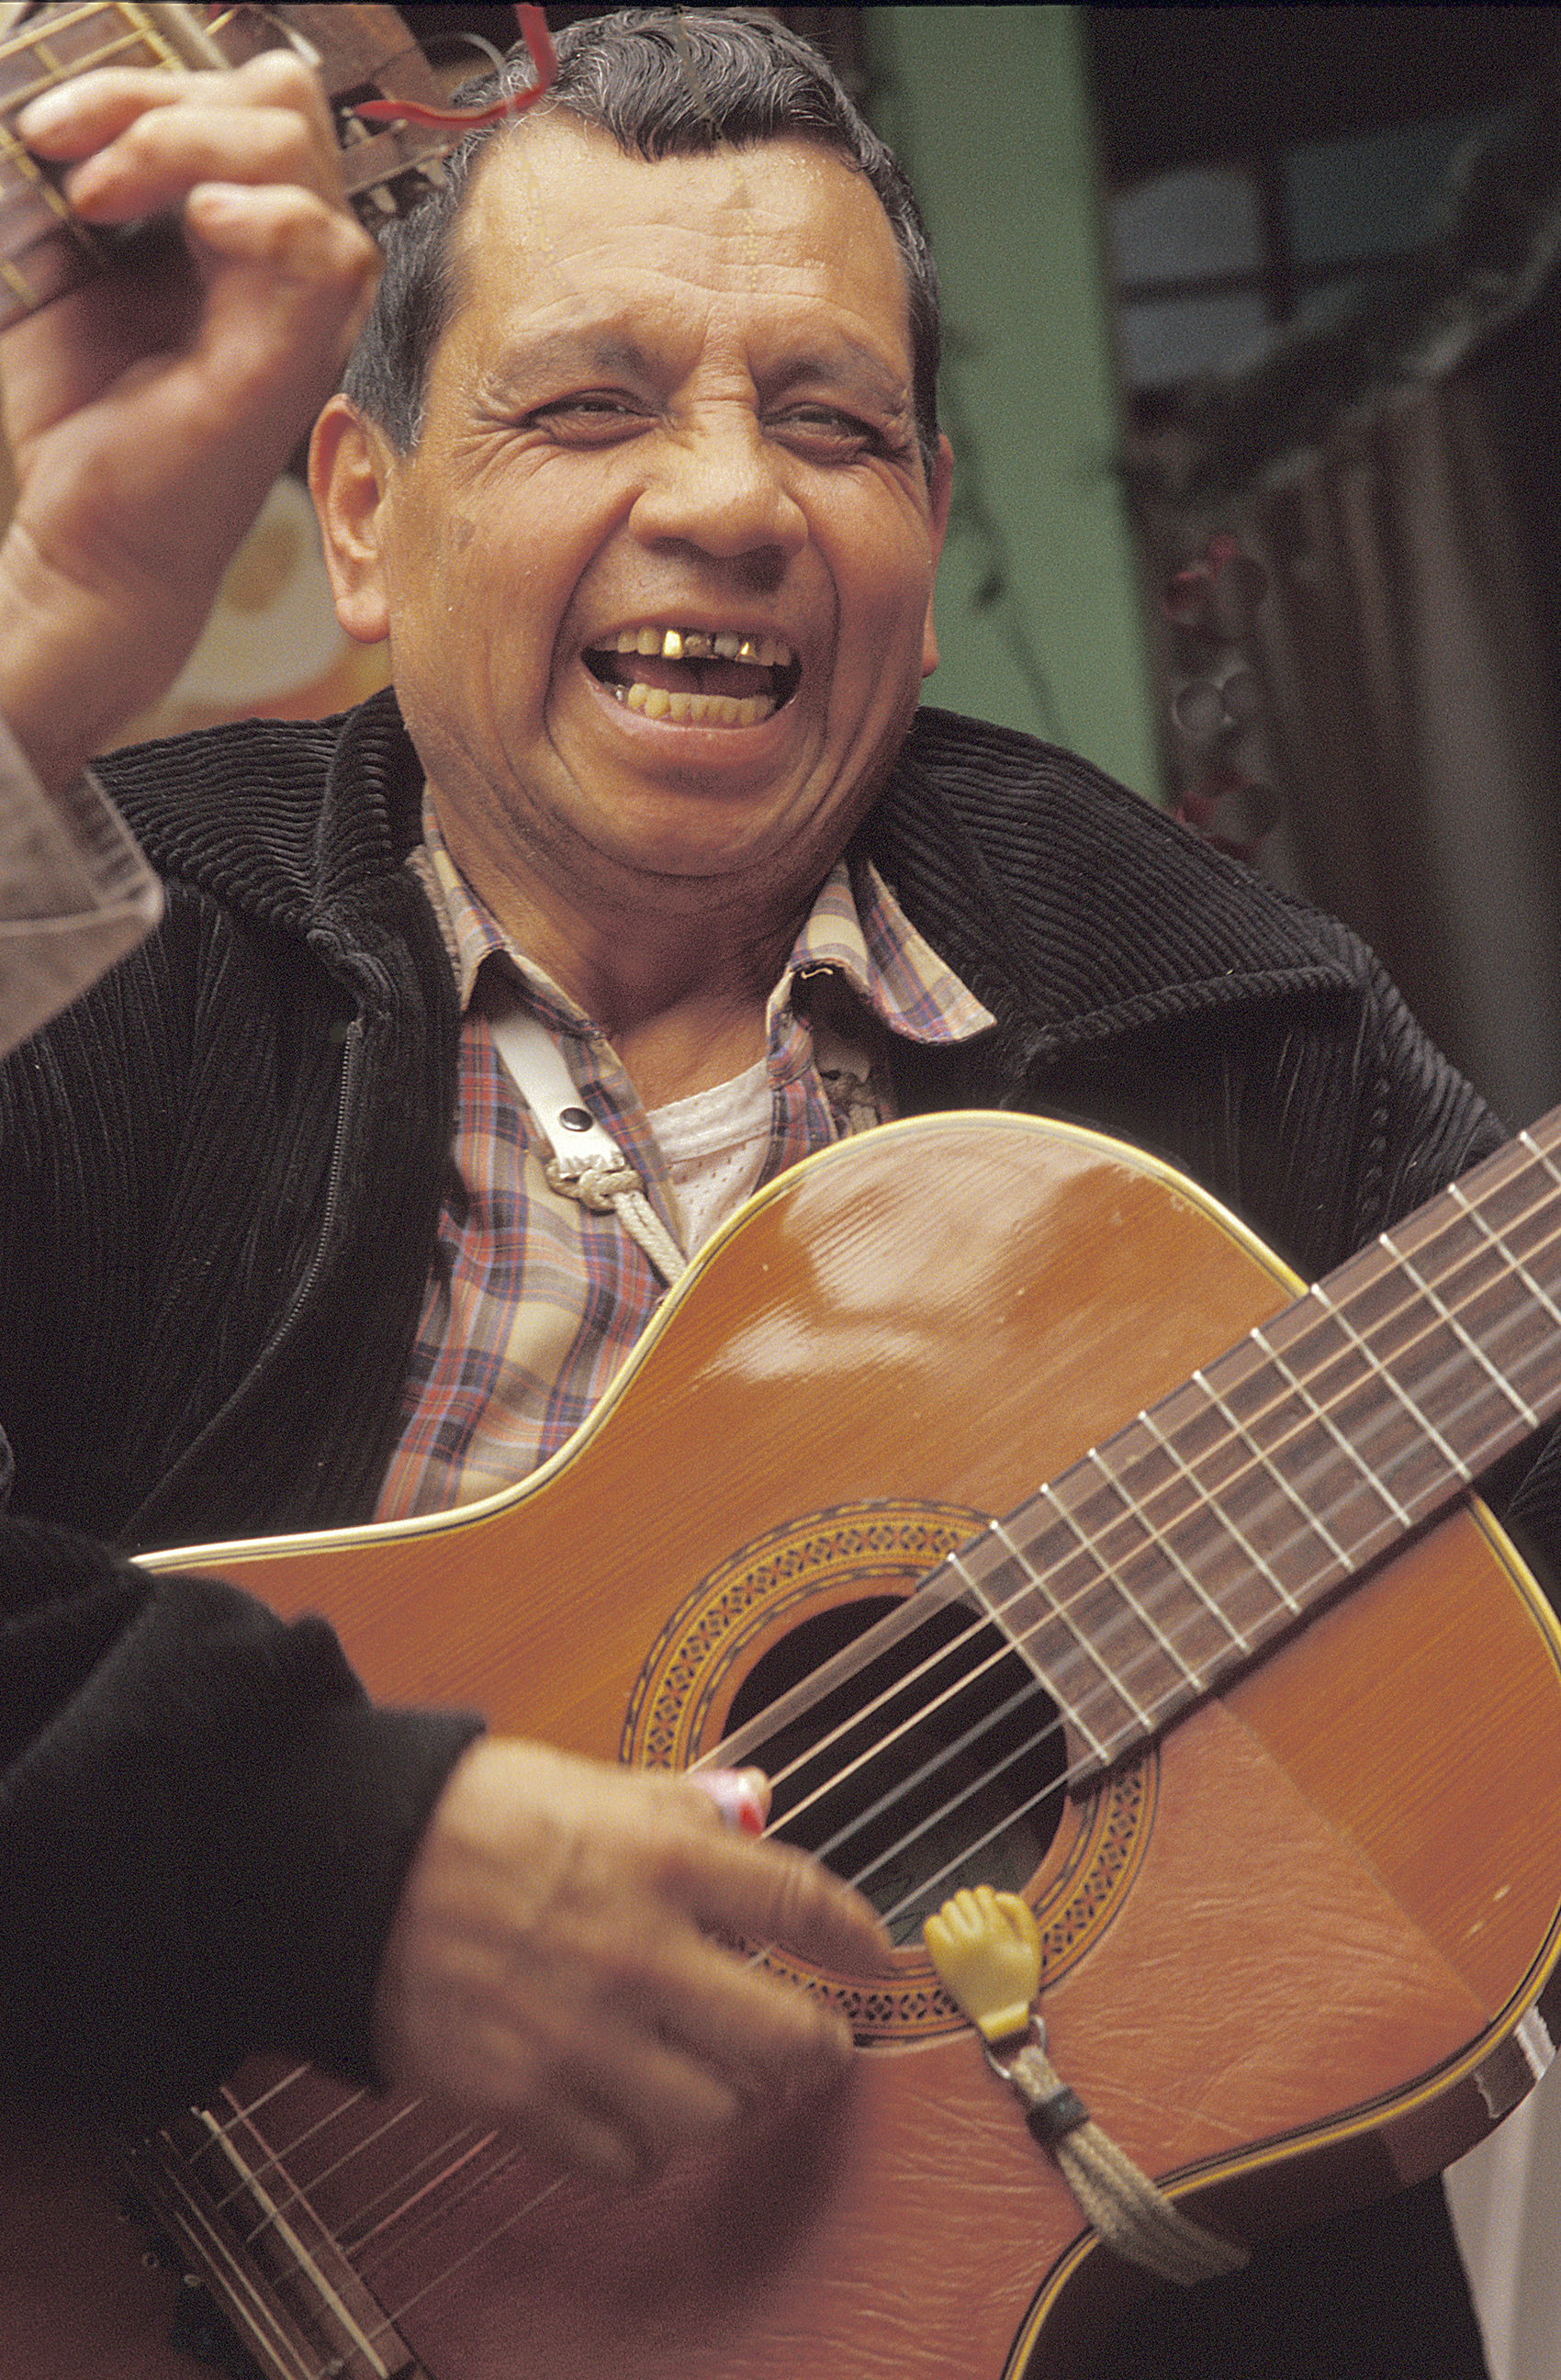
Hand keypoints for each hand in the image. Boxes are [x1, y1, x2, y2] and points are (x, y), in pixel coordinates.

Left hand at [0, 53, 380, 789]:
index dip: (140, 81)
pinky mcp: (299, 362)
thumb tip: (35, 95)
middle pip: (277, 102)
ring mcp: (305, 311)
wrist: (84, 541)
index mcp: (240, 228)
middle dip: (156, 97)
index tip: (37, 124)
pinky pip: (325, 251)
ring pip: (295, 151)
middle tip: (62, 151)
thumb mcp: (49, 260)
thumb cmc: (79, 420)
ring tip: (93, 198)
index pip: (236, 97)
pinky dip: (259, 215)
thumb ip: (59, 173)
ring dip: (182, 141)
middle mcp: (288, 261)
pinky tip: (193, 227)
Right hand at [370, 1738, 891, 2185]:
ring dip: (737, 2099)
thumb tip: (751, 1805)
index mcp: (660, 1858)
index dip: (854, 1934)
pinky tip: (643, 2109)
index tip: (871, 1951)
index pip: (802, 1903)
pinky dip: (649, 2143)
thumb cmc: (460, 1814)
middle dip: (822, 2045)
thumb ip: (678, 1802)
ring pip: (719, 2111)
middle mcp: (638, 1951)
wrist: (343, 1868)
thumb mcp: (585, 1780)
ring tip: (732, 2079)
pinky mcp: (527, 2097)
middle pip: (786, 2034)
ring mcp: (585, 2034)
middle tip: (822, 2043)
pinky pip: (629, 2158)